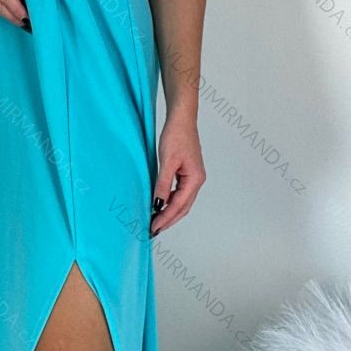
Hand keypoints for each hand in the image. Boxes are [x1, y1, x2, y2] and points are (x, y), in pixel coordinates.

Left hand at [150, 111, 205, 236]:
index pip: (179, 205)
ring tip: (156, 221)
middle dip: (169, 220)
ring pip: (182, 202)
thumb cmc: (176, 136)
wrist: (181, 120)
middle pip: (183, 208)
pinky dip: (170, 201)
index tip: (154, 227)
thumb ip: (163, 184)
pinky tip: (160, 204)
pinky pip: (179, 193)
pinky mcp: (187, 173)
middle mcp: (197, 181)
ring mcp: (193, 177)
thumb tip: (158, 203)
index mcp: (195, 179)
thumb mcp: (166, 162)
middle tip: (154, 230)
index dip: (166, 218)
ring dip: (170, 212)